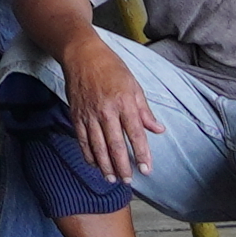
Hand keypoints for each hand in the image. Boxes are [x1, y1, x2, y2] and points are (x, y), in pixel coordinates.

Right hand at [58, 35, 159, 183]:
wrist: (82, 55)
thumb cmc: (111, 68)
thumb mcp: (134, 85)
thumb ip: (144, 111)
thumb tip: (158, 129)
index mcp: (125, 102)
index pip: (135, 134)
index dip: (142, 154)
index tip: (146, 169)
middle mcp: (107, 111)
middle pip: (115, 145)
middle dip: (123, 166)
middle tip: (129, 181)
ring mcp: (89, 115)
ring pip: (98, 147)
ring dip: (105, 166)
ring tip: (113, 179)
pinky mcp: (76, 116)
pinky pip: (82, 141)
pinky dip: (89, 155)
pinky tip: (95, 165)